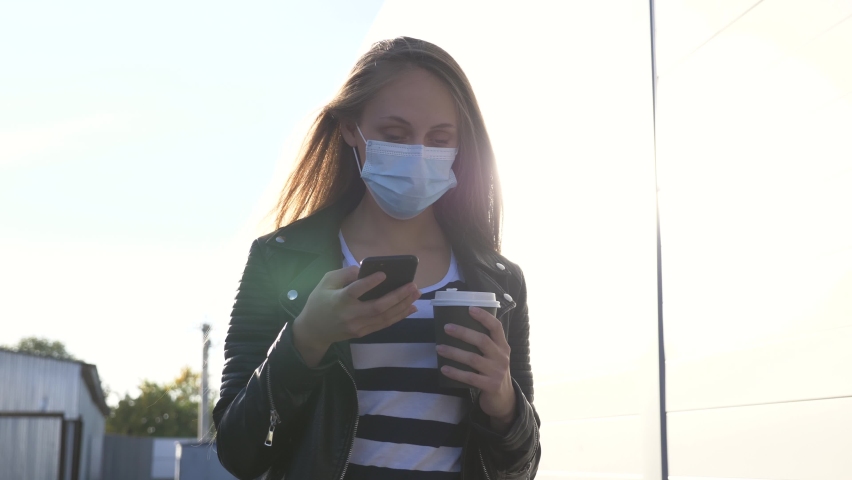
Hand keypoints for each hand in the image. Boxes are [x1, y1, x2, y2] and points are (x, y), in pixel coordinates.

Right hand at [292, 266, 419, 365]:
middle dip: (397, 296)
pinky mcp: (363, 332)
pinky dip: (399, 316)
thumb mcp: (325, 283)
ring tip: (416, 294)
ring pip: (384, 317)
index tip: (384, 274)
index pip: (355, 291)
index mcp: (339, 300)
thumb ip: (344, 274)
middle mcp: (350, 315)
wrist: (313, 331)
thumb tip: (362, 269)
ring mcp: (358, 326)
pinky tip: (411, 308)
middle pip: (377, 308)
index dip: (369, 283)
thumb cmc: (319, 302)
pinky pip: (384, 324)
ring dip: (403, 306)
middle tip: (413, 285)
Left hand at [436, 306, 516, 431]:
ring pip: (473, 359)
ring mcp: (497, 372)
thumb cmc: (494, 372)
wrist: (504, 400)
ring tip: (439, 348)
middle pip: (482, 341)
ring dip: (454, 352)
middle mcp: (502, 357)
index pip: (496, 327)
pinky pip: (470, 377)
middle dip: (463, 333)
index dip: (484, 317)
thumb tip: (459, 327)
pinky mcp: (490, 385)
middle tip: (446, 327)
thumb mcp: (495, 356)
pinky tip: (444, 368)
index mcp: (503, 346)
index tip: (470, 308)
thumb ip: (486, 344)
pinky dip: (455, 372)